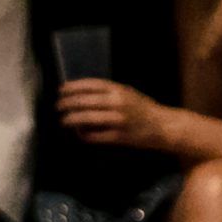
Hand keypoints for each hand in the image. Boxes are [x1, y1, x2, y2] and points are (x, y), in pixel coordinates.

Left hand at [58, 78, 173, 149]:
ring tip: (63, 120)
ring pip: (85, 118)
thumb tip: (82, 92)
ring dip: (70, 119)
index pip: (89, 84)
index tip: (61, 90)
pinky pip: (94, 135)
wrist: (164, 126)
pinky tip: (80, 133)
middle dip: (66, 104)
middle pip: (83, 101)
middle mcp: (117, 102)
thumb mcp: (127, 93)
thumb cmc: (143, 108)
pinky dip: (84, 134)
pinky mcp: (118, 136)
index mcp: (119, 89)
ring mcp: (117, 120)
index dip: (72, 87)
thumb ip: (108, 92)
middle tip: (58, 107)